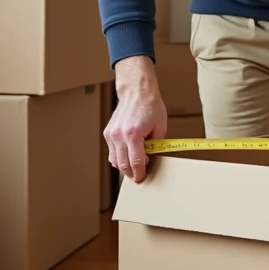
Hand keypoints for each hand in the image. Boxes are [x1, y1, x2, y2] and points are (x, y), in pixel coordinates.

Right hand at [105, 55, 167, 182]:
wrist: (137, 91)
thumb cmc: (150, 106)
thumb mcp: (160, 127)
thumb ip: (156, 145)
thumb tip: (151, 159)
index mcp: (133, 134)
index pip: (136, 162)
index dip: (140, 173)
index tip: (142, 178)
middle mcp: (119, 135)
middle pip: (123, 165)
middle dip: (132, 173)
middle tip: (140, 175)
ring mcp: (111, 134)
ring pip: (114, 161)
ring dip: (124, 166)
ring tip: (135, 163)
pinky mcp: (108, 133)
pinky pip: (112, 152)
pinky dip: (119, 157)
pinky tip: (129, 154)